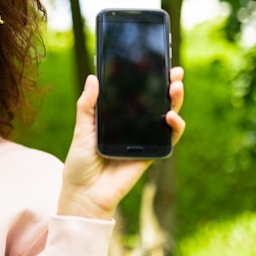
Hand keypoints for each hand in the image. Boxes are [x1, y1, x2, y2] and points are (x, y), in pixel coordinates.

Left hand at [58, 67, 185, 219]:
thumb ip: (88, 105)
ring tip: (176, 88)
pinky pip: (167, 139)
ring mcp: (143, 140)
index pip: (134, 95)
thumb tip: (93, 77)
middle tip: (174, 72)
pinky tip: (172, 117)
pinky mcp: (150, 155)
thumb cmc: (79, 162)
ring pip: (166, 117)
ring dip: (175, 102)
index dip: (146, 80)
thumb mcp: (81, 129)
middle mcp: (131, 126)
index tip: (154, 63)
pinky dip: (174, 128)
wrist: (84, 193)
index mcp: (115, 118)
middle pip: (155, 103)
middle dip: (167, 86)